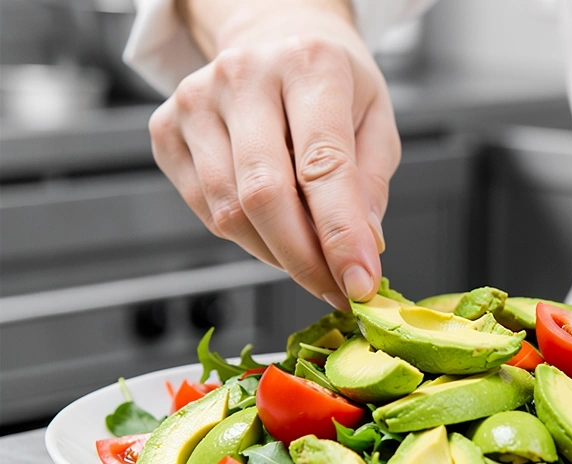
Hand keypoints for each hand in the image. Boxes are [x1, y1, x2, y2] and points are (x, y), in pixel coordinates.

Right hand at [150, 0, 399, 307]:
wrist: (274, 36)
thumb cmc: (330, 81)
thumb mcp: (375, 119)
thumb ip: (370, 185)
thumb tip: (361, 248)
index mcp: (309, 65)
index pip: (322, 166)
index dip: (340, 236)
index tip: (359, 284)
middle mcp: (244, 76)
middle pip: (265, 195)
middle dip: (304, 260)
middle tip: (334, 288)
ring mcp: (195, 100)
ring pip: (229, 212)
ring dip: (276, 254)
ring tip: (310, 258)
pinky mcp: (165, 128)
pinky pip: (205, 210)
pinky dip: (246, 237)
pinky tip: (274, 230)